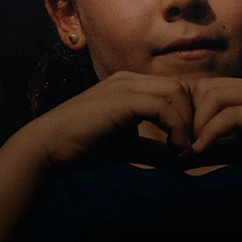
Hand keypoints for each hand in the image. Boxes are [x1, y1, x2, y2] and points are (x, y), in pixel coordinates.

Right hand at [19, 71, 195, 168]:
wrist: (49, 145)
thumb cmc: (82, 146)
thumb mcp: (126, 148)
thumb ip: (151, 149)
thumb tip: (177, 161)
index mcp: (129, 86)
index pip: (174, 91)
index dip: (186, 116)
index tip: (184, 146)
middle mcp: (129, 80)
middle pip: (181, 88)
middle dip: (192, 117)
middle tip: (188, 147)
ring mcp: (126, 86)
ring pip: (177, 93)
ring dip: (187, 123)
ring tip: (181, 149)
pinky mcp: (123, 99)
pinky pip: (165, 107)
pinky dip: (177, 128)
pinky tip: (174, 149)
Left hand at [186, 77, 241, 185]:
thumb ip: (216, 146)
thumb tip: (181, 156)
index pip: (204, 87)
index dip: (185, 110)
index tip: (176, 136)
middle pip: (203, 88)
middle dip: (186, 116)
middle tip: (179, 143)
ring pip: (213, 98)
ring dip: (196, 124)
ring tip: (190, 147)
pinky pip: (229, 115)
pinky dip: (210, 132)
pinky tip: (202, 150)